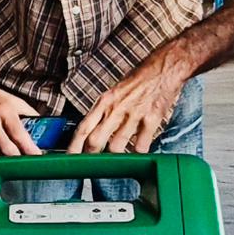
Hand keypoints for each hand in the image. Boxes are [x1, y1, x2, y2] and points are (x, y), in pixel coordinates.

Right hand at [0, 74, 41, 156]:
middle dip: (19, 160)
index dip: (30, 149)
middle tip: (27, 163)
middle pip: (8, 150)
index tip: (38, 157)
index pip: (20, 136)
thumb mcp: (12, 100)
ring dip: (5, 164)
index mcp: (4, 111)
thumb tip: (42, 125)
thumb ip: (28, 113)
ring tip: (13, 164)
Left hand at [67, 58, 186, 154]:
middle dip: (90, 156)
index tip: (68, 159)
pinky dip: (138, 154)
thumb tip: (91, 132)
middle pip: (95, 140)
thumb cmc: (138, 81)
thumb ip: (103, 112)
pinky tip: (137, 154)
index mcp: (103, 102)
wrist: (164, 68)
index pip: (82, 128)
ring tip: (115, 161)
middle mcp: (115, 109)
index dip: (73, 146)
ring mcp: (133, 115)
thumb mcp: (113, 94)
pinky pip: (141, 145)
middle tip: (90, 166)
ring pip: (116, 146)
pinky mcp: (152, 119)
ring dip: (115, 157)